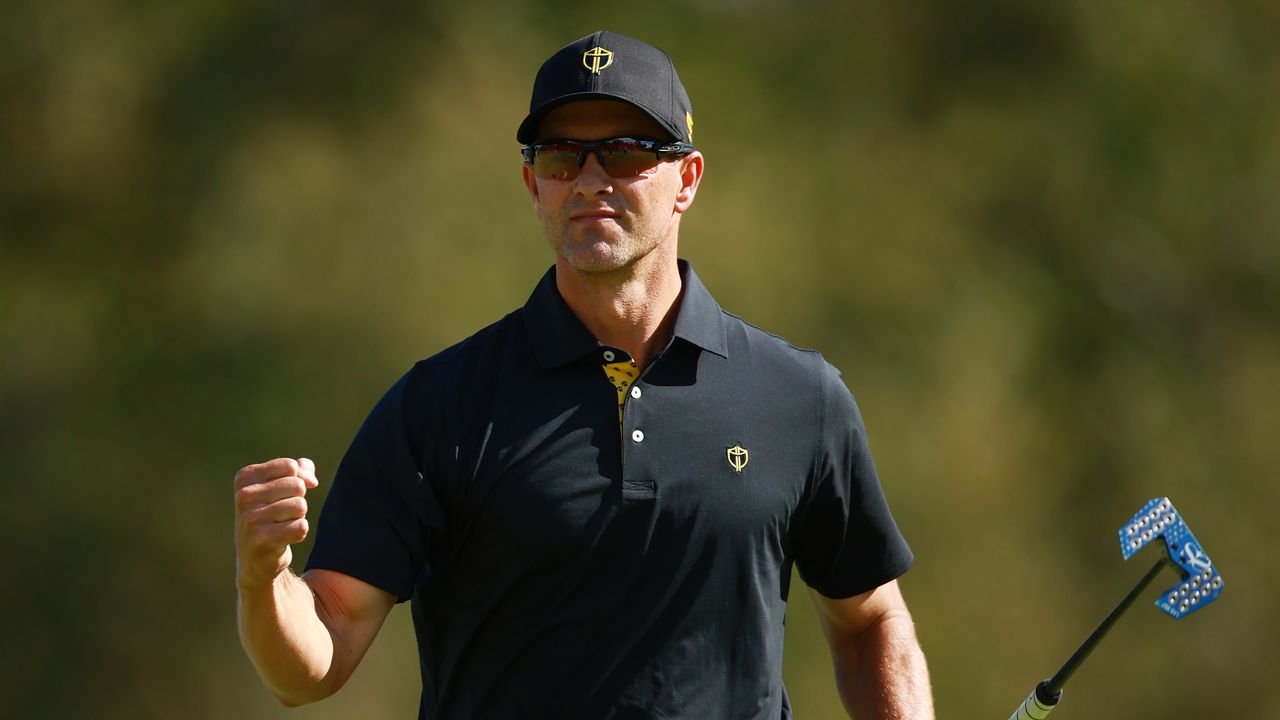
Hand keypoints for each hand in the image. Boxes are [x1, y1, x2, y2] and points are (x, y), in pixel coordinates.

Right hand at [234, 457, 318, 591]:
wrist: (255, 558)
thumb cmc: (271, 515)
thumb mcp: (280, 486)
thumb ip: (300, 470)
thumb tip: (311, 481)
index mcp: (245, 478)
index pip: (290, 466)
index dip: (298, 480)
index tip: (283, 494)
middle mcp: (244, 496)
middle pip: (298, 486)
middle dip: (297, 500)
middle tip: (281, 514)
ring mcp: (250, 518)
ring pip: (301, 506)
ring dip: (298, 517)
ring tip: (281, 525)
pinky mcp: (262, 539)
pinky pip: (301, 527)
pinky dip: (299, 532)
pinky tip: (284, 538)